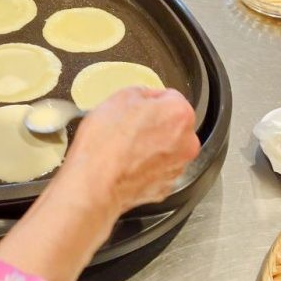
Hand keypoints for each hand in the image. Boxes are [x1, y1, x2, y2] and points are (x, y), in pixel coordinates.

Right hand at [65, 87, 200, 214]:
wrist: (94, 185)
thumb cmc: (105, 143)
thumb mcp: (119, 98)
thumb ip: (141, 93)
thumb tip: (145, 98)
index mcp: (179, 114)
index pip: (170, 97)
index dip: (149, 100)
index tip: (135, 107)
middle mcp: (186, 143)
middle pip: (172, 125)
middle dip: (154, 124)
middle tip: (128, 127)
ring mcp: (177, 168)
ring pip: (166, 148)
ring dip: (151, 146)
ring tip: (124, 149)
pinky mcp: (165, 187)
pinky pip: (158, 170)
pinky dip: (146, 167)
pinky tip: (127, 165)